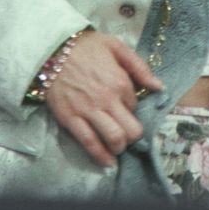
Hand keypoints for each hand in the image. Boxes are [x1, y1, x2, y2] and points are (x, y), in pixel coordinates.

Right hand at [44, 32, 162, 168]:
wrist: (50, 51)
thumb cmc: (85, 47)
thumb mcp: (116, 46)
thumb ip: (139, 67)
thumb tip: (159, 87)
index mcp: (120, 82)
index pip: (135, 106)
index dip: (131, 108)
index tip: (124, 106)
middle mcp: (108, 100)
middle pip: (131, 130)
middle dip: (133, 135)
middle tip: (127, 134)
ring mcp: (89, 111)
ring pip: (113, 139)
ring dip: (119, 147)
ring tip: (118, 147)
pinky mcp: (71, 119)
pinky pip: (89, 143)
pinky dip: (100, 156)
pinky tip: (108, 162)